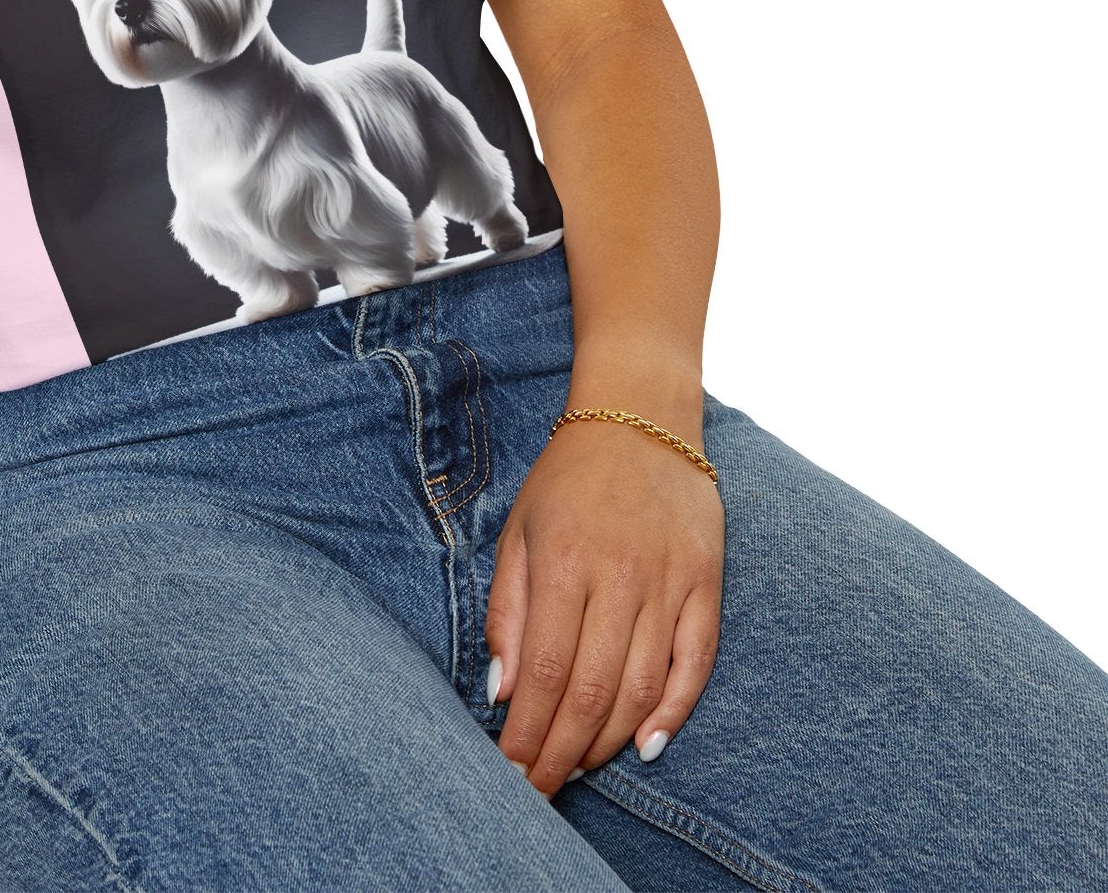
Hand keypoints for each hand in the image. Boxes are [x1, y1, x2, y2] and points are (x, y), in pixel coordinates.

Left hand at [485, 411, 724, 796]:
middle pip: (592, 691)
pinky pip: (696, 663)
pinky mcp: (706, 583)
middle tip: (540, 790)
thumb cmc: (568, 478)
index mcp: (564, 563)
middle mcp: (620, 577)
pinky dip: (674, 711)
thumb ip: (508, 611)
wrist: (640, 417)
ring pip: (642, 688)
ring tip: (579, 768)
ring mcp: (669, 582)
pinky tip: (646, 745)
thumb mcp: (519, 531)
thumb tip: (502, 690)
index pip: (545, 671)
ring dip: (608, 740)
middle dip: (562, 752)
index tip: (511, 771)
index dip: (528, 732)